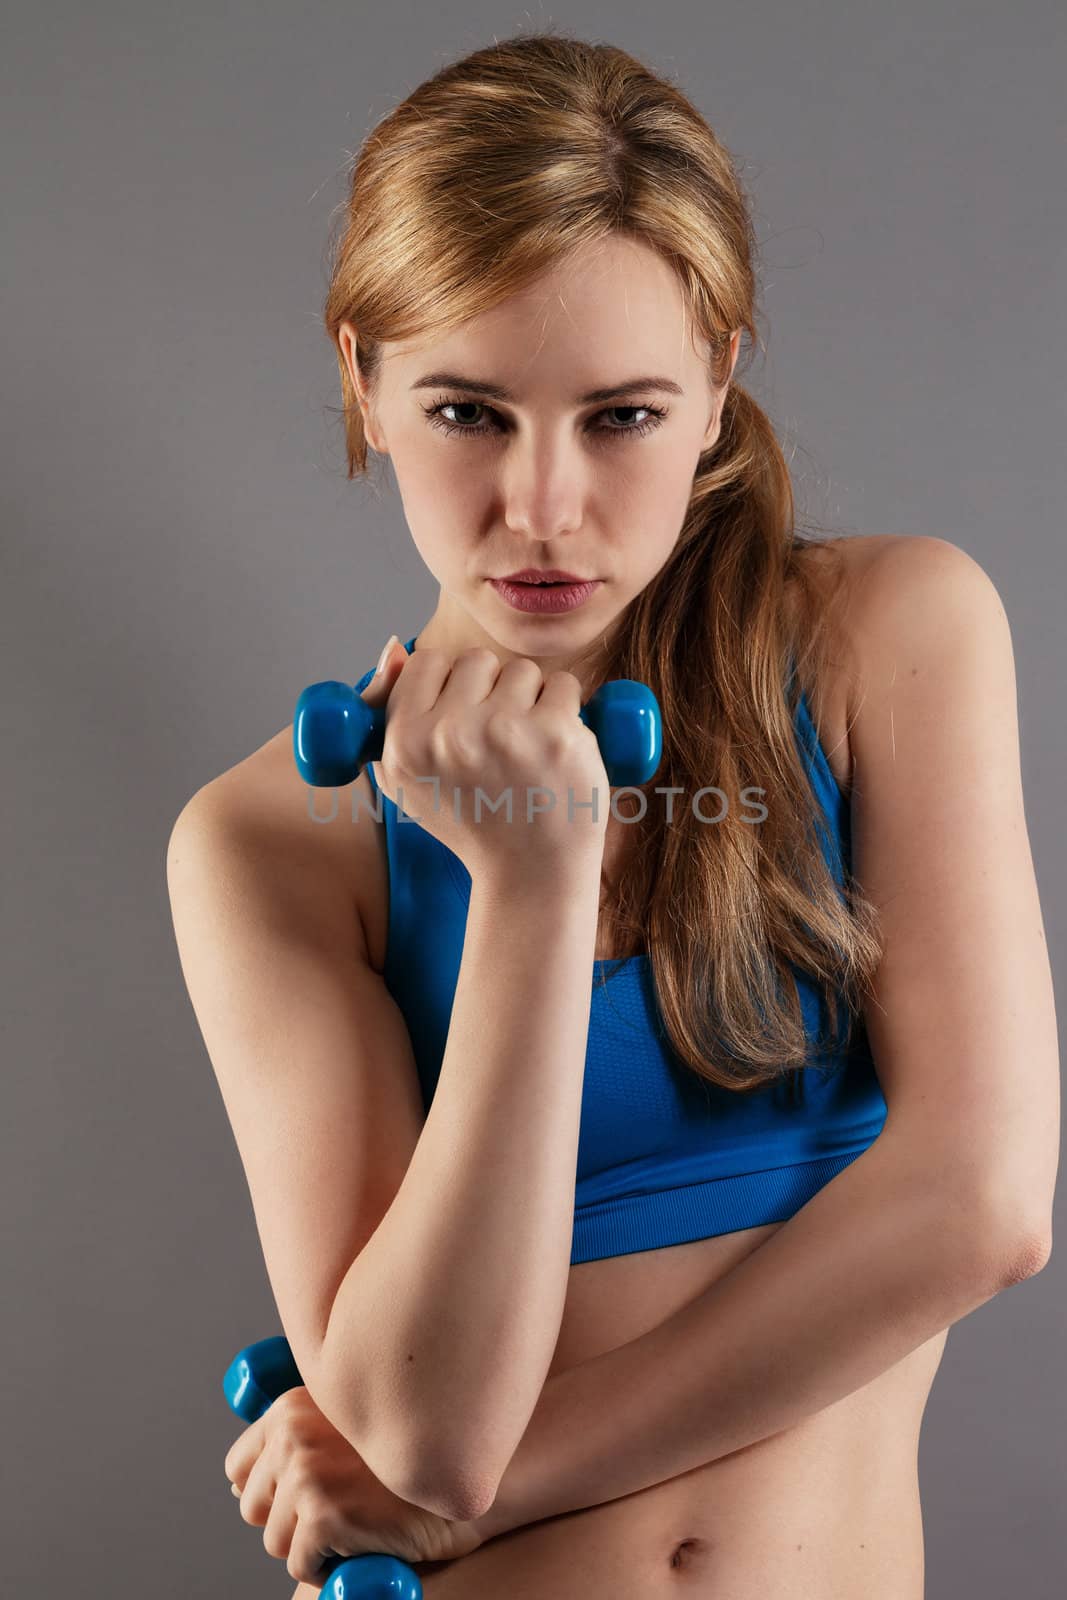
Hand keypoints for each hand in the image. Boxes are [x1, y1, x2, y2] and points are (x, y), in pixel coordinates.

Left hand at [223, 1385, 483, 1585]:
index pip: (240, 1466)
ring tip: (358, 1521)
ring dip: (314, 1545)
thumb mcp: (346, 1430)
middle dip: (290, 1520)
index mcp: (293, 1406)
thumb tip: (239, 1487)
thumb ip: (298, 1442)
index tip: (307, 1497)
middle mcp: (293, 1431)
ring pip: (276, 1541)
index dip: (269, 1492)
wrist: (461, 1473)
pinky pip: (302, 1566)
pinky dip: (331, 1567)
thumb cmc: (407, 1458)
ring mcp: (307, 1471)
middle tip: (341, 1509)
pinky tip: (364, 1541)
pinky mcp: (324, 1513)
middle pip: (254, 1508)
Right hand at [358, 639, 609, 881]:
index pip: (426, 661)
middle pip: (477, 660)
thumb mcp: (406, 780)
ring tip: (528, 747)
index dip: (450, 683)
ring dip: (532, 699)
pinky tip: (557, 747)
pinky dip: (567, 709)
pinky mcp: (557, 736)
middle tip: (499, 737)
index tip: (464, 715)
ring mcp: (506, 732)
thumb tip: (394, 644)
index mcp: (404, 743)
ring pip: (523, 670)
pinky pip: (565, 686)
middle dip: (492, 689)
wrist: (530, 873)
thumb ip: (388, 711)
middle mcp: (449, 735)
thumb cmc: (470, 822)